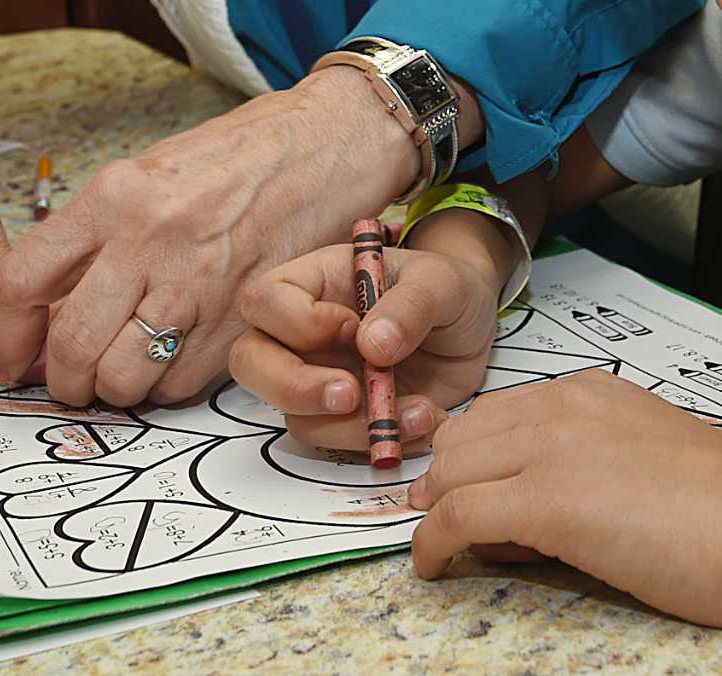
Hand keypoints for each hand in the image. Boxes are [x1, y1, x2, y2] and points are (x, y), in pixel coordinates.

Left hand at [0, 67, 426, 409]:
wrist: (330, 143)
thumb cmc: (242, 156)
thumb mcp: (152, 172)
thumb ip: (101, 234)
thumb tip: (53, 307)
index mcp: (116, 195)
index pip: (26, 279)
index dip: (9, 336)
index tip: (13, 360)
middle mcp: (150, 238)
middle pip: (71, 345)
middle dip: (63, 382)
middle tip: (71, 383)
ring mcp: (199, 281)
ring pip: (123, 376)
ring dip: (115, 391)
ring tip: (124, 375)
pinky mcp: (242, 314)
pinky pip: (181, 381)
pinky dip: (169, 386)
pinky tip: (176, 360)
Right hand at [228, 222, 509, 450]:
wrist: (471, 331)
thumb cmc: (447, 290)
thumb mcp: (442, 283)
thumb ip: (411, 305)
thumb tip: (371, 345)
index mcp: (316, 281)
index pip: (265, 300)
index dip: (297, 321)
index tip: (352, 327)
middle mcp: (303, 332)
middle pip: (250, 362)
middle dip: (293, 387)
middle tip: (350, 395)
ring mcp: (318, 375)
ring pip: (293, 415)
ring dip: (352, 426)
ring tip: (418, 410)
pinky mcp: (342, 415)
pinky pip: (337, 440)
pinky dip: (379, 440)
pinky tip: (422, 418)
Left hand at [408, 371, 721, 627]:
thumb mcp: (643, 452)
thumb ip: (587, 456)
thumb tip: (530, 500)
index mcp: (589, 390)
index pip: (494, 415)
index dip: (471, 458)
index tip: (462, 492)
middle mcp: (562, 405)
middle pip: (461, 439)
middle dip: (446, 484)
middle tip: (452, 527)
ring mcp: (551, 448)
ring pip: (450, 475)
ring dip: (438, 513)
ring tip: (450, 550)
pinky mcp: (545, 501)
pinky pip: (455, 518)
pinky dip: (431, 545)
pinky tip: (434, 568)